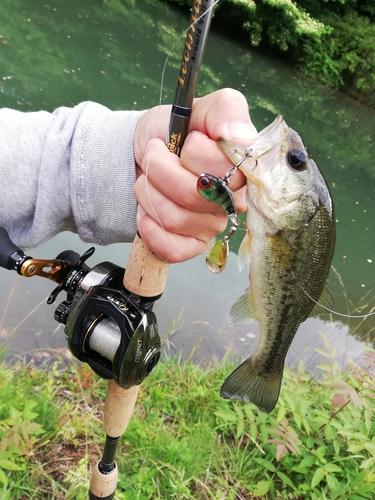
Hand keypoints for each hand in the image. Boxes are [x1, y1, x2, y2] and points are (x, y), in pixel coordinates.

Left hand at [133, 88, 257, 262]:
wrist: (140, 155)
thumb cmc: (171, 132)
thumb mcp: (194, 108)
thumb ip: (224, 109)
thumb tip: (237, 136)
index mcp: (241, 165)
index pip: (228, 168)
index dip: (195, 153)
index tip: (186, 141)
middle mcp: (234, 199)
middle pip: (195, 194)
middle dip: (161, 169)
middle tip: (155, 156)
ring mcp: (214, 224)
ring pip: (175, 218)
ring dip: (149, 193)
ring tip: (148, 179)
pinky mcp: (193, 245)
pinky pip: (172, 248)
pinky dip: (149, 227)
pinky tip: (145, 212)